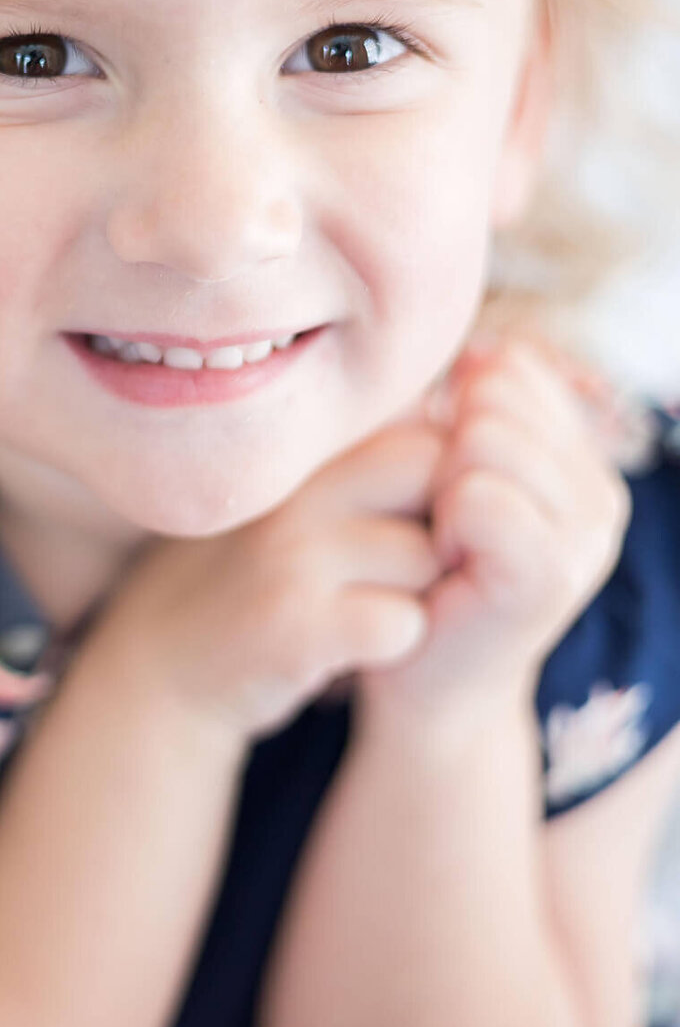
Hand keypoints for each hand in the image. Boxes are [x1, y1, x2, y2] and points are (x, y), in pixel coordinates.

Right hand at [90, 417, 445, 744]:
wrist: (166, 665)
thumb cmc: (257, 576)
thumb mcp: (300, 502)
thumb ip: (366, 462)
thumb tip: (460, 416)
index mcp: (302, 454)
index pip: (421, 429)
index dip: (444, 479)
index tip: (420, 518)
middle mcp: (295, 489)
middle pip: (434, 475)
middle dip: (446, 525)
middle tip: (412, 566)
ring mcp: (291, 554)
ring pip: (426, 557)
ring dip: (419, 590)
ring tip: (369, 603)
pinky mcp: (295, 625)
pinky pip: (402, 623)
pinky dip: (396, 641)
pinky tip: (356, 645)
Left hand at [359, 336, 632, 724]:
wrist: (425, 679)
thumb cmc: (426, 568)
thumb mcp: (452, 469)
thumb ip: (475, 404)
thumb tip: (477, 347)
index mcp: (583, 461)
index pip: (512, 371)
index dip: (456, 417)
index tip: (451, 487)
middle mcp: (603, 494)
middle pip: (495, 399)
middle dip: (446, 450)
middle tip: (445, 522)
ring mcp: (588, 535)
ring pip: (482, 440)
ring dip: (439, 487)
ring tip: (448, 541)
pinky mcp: (553, 575)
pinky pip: (477, 495)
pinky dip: (444, 521)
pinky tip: (450, 562)